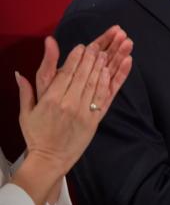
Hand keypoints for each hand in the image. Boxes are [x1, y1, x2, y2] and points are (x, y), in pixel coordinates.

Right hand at [17, 34, 132, 175]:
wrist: (50, 159)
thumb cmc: (36, 135)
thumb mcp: (26, 112)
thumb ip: (26, 90)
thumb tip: (18, 73)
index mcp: (50, 100)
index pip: (65, 73)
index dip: (75, 58)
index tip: (82, 46)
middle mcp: (68, 104)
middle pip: (83, 75)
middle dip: (92, 57)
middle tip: (99, 44)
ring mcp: (83, 112)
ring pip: (96, 83)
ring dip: (104, 64)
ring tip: (109, 50)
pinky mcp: (95, 119)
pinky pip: (105, 96)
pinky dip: (112, 81)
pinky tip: (116, 68)